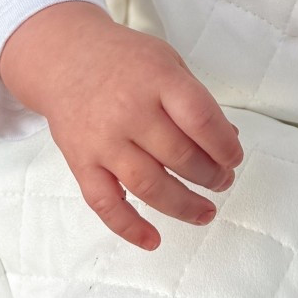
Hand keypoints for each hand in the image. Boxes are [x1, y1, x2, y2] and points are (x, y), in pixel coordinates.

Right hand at [0, 2, 244, 250]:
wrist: (63, 57)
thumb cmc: (123, 60)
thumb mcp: (168, 63)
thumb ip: (197, 101)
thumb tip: (228, 141)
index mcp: (157, 79)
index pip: (201, 120)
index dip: (225, 146)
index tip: (234, 158)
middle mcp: (129, 111)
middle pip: (180, 157)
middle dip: (211, 176)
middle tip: (222, 181)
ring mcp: (103, 140)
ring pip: (149, 186)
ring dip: (183, 206)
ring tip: (205, 212)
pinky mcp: (82, 162)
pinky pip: (105, 203)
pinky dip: (129, 227)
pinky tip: (153, 239)